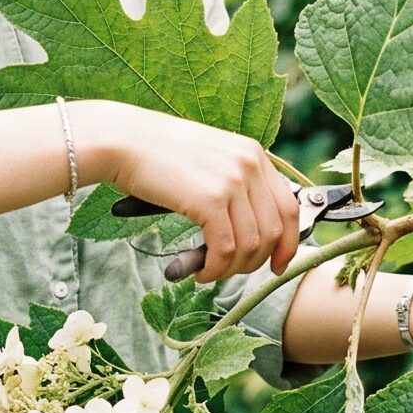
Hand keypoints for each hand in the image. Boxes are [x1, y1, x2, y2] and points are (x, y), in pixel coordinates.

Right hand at [77, 101, 299, 285]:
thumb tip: (249, 230)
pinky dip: (216, 268)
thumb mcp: (209, 160)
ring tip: (211, 271)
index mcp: (253, 154)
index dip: (288, 243)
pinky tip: (201, 270)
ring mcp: (232, 181)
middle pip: (274, 230)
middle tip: (232, 271)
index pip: (289, 206)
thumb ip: (234, 186)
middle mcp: (250, 165)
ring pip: (251, 245)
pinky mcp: (210, 200)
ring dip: (232, 268)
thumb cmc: (157, 154)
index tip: (276, 264)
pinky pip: (225, 249)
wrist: (123, 141)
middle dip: (257, 261)